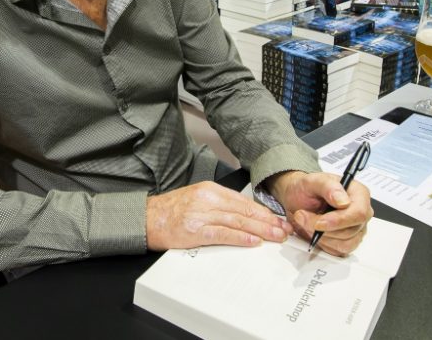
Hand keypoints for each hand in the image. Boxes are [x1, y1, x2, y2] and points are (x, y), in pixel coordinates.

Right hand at [145, 181, 293, 250]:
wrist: (146, 218)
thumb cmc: (170, 211)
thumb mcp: (196, 198)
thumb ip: (219, 204)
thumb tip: (245, 215)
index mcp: (210, 190)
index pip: (243, 201)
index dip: (264, 211)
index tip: (279, 219)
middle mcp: (207, 199)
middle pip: (244, 211)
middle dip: (268, 221)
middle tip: (285, 229)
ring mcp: (201, 214)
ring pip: (238, 221)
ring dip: (261, 230)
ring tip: (276, 236)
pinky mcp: (195, 230)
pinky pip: (222, 234)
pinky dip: (239, 238)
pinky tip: (253, 241)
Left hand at [267, 170, 372, 256]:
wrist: (297, 199)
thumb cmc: (307, 188)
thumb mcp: (312, 181)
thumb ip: (328, 187)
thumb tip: (343, 201)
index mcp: (359, 194)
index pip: (359, 213)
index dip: (339, 221)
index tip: (319, 222)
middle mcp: (360, 213)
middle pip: (350, 231)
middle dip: (323, 229)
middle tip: (303, 217)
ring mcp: (356, 229)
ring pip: (345, 244)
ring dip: (321, 237)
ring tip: (307, 222)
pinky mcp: (347, 241)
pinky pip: (339, 251)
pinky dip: (323, 244)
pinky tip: (314, 232)